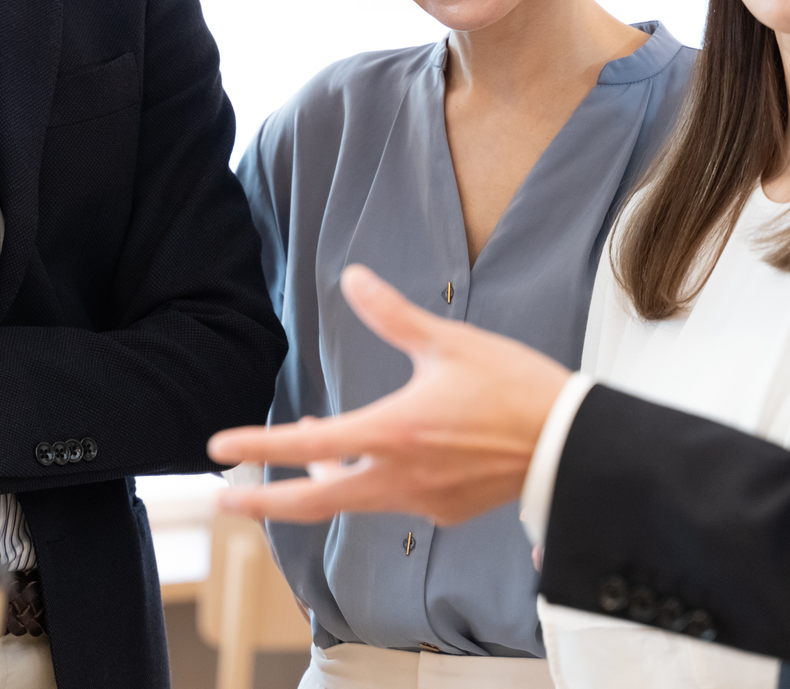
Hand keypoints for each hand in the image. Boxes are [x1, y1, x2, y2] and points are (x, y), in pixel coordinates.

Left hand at [206, 265, 570, 525]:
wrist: (570, 445)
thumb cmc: (515, 389)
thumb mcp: (450, 343)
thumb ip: (393, 315)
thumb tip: (353, 278)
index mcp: (392, 433)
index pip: (307, 446)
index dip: (258, 447)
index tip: (219, 449)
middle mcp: (398, 478)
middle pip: (314, 501)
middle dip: (264, 504)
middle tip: (224, 501)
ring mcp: (422, 501)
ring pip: (353, 500)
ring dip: (321, 484)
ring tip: (307, 460)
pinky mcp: (446, 511)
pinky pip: (393, 502)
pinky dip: (369, 484)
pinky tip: (376, 461)